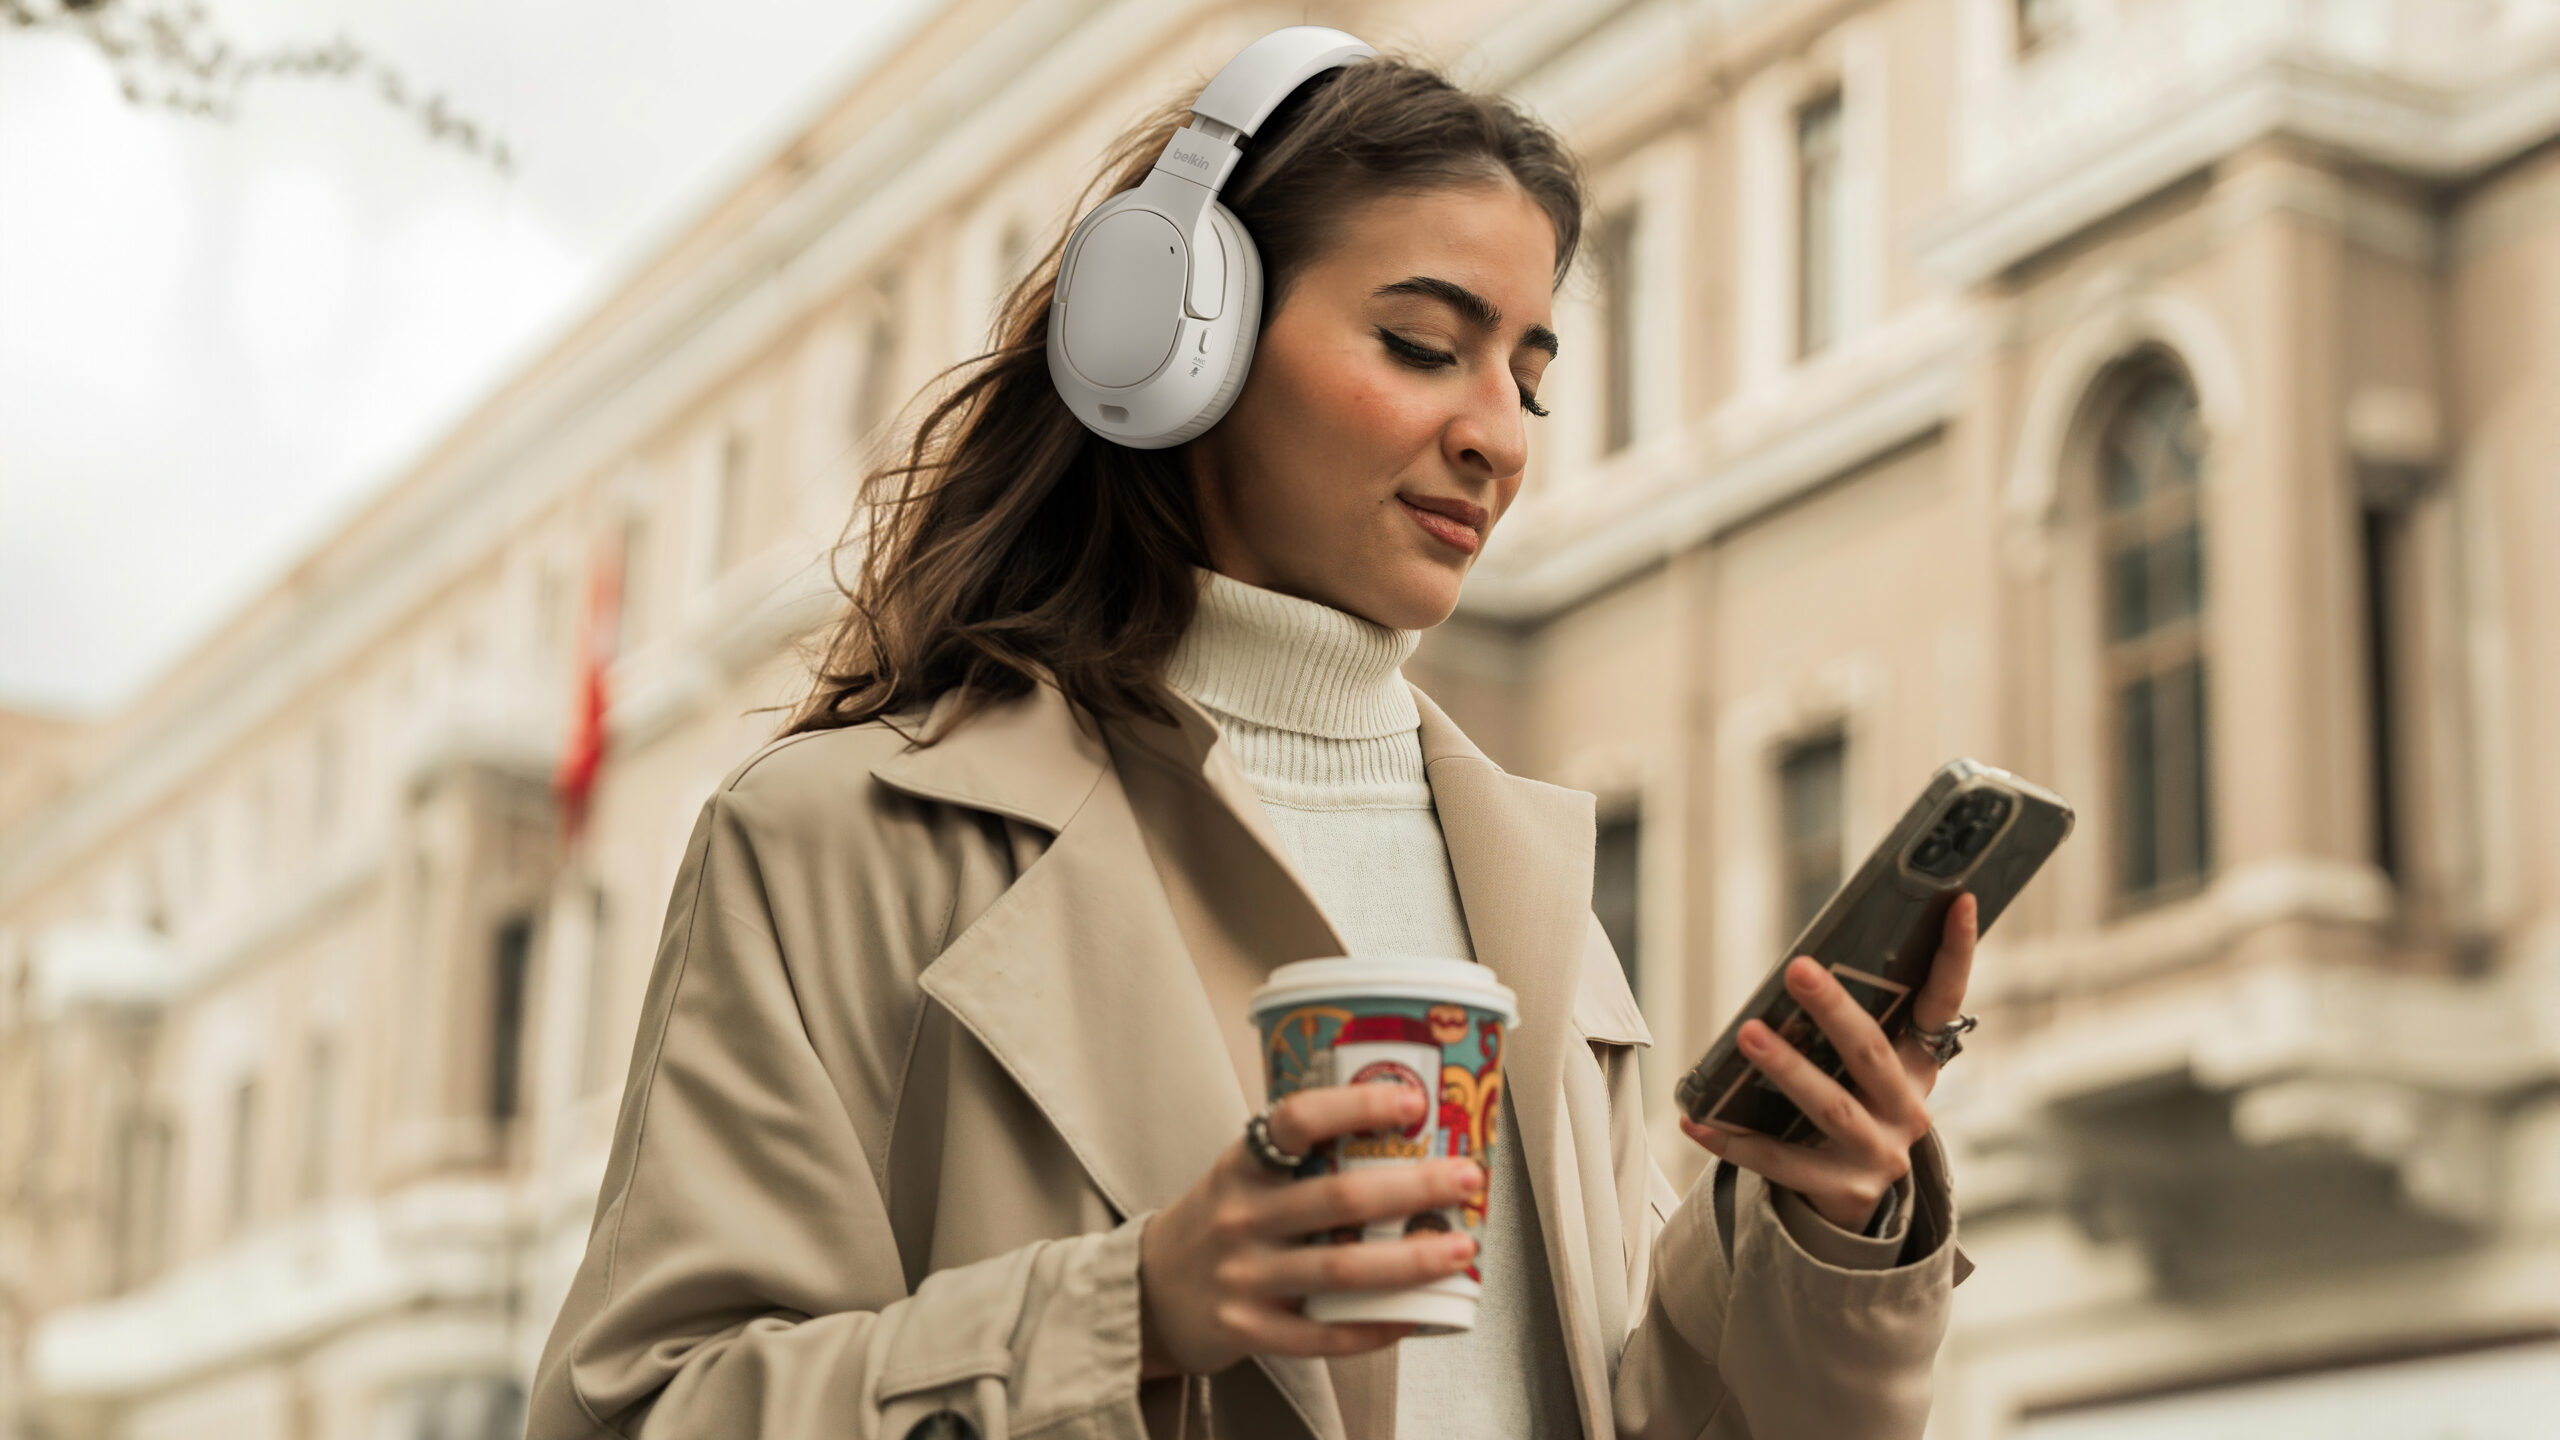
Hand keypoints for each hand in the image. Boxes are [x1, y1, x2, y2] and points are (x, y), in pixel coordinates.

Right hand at [1137, 1082, 1484, 1377]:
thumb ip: (1300, 1161)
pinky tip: (1413, 1318)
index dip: (1358, 1106)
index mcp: (1242, 1166)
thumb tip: (1403, 1138)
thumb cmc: (1217, 1224)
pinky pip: (1322, 1335)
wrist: (1146, 1295)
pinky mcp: (1247, 1330)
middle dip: (1414, 1187)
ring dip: (1410, 1260)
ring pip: (1341, 1269)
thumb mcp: (1240, 1177)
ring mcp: (1244, 1276)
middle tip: (1467, 1178)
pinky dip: (1373, 1327)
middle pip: (1339, 1198)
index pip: (1297, 1120)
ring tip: (1460, 1249)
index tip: (1412, 1101)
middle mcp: (1241, 1217)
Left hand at [1679, 892, 1978, 1230]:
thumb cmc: (1852, 1109)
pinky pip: (1780, 1162)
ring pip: (1831, 1107)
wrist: (1856, 1205)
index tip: (1960, 899)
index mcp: (1920, 1067)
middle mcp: (1909, 1111)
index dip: (1956, 953)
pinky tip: (1696, 1120)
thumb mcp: (1867, 1072)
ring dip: (1788, 1070)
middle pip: (1872, 1053)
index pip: (1944, 1002)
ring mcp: (1879, 1154)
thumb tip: (1799, 964)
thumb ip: (1849, 1028)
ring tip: (1747, 1034)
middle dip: (1834, 1010)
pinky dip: (1735, 1142)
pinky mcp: (1841, 1189)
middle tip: (1797, 968)